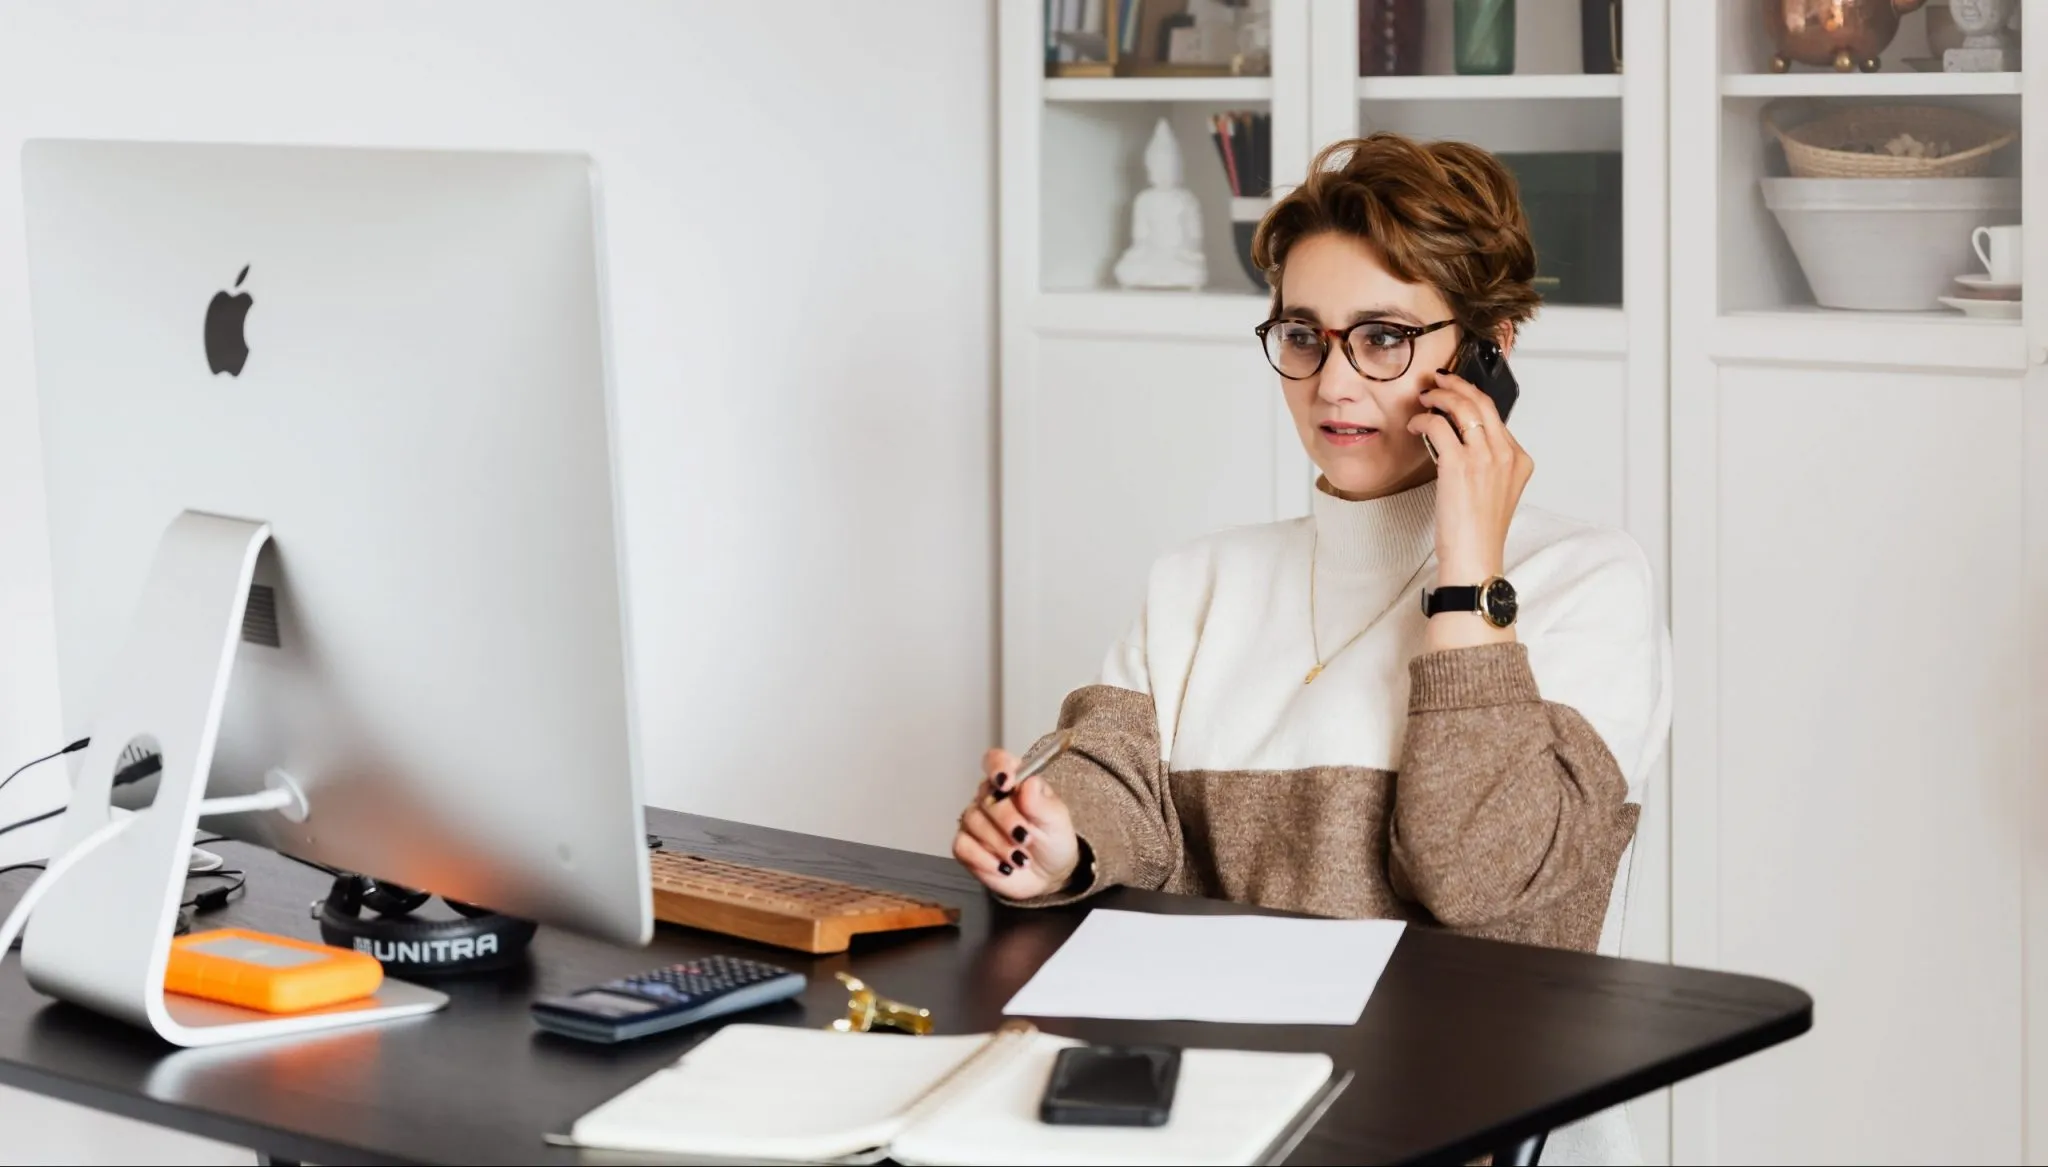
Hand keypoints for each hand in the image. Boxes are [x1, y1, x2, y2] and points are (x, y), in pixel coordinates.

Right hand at [952, 748, 1080, 900]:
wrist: (1049, 874)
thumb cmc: (1053, 840)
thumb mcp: (1057, 821)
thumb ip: (1042, 803)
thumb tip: (1028, 784)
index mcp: (1014, 782)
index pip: (996, 761)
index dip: (997, 767)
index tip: (1006, 782)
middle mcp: (991, 797)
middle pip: (985, 797)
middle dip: (1006, 820)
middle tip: (1026, 838)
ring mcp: (977, 821)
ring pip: (973, 822)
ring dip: (999, 844)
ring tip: (1021, 859)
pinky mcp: (968, 845)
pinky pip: (962, 845)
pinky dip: (983, 859)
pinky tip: (1003, 867)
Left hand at [1407, 368, 1532, 648]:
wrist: (1475, 559)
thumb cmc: (1478, 533)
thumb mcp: (1495, 493)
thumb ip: (1488, 464)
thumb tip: (1460, 438)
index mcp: (1520, 460)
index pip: (1496, 416)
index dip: (1471, 397)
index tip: (1453, 391)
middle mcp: (1506, 455)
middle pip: (1482, 403)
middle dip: (1456, 385)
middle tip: (1436, 381)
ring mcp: (1485, 459)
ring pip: (1462, 408)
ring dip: (1439, 397)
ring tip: (1423, 397)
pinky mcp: (1460, 466)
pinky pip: (1438, 426)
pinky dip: (1423, 421)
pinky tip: (1414, 426)